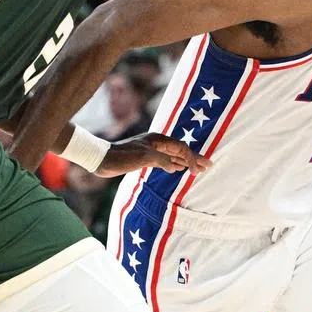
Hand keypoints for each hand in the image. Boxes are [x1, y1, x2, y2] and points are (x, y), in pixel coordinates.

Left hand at [95, 132, 212, 177]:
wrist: (102, 159)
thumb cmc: (122, 156)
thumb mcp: (144, 158)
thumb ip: (162, 160)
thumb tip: (175, 166)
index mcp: (158, 140)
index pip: (181, 148)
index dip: (192, 158)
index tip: (198, 170)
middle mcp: (157, 143)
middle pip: (181, 150)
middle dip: (194, 158)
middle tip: (209, 165)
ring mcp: (151, 150)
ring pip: (174, 155)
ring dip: (186, 162)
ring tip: (198, 168)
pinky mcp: (145, 158)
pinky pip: (166, 160)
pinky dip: (175, 164)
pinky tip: (178, 169)